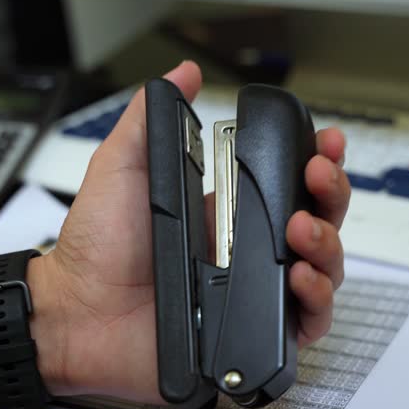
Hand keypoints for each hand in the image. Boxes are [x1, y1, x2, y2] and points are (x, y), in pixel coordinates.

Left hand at [33, 61, 350, 402]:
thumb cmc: (96, 246)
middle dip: (331, 192)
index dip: (316, 163)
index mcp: (226, 214)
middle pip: (319, 221)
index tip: (324, 143)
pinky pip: (307, 321)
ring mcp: (252, 293)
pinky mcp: (251, 333)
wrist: (77, 312)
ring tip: (300, 229)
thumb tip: (182, 75)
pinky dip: (317, 299)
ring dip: (328, 242)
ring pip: (324, 268)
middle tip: (315, 176)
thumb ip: (153, 119)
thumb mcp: (123, 166)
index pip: (289, 185)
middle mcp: (247, 253)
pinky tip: (299, 277)